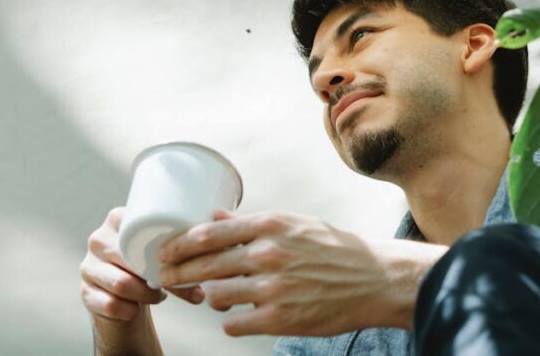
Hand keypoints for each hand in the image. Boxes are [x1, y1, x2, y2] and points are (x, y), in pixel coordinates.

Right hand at [80, 207, 204, 322]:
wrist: (125, 292)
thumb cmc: (150, 263)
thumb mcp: (162, 250)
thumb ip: (184, 252)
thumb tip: (209, 273)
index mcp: (119, 219)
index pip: (139, 228)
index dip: (163, 248)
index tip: (179, 260)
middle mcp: (98, 239)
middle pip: (131, 257)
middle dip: (157, 275)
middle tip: (172, 284)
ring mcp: (88, 266)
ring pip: (121, 283)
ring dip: (146, 294)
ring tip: (159, 296)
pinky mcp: (85, 292)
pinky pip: (110, 304)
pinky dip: (129, 311)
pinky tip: (136, 309)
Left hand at [158, 210, 446, 335]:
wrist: (374, 279)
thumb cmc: (335, 249)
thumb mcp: (295, 224)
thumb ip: (252, 223)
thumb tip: (215, 216)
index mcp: (271, 225)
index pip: (208, 233)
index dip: (178, 245)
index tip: (165, 252)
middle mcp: (268, 254)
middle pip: (204, 265)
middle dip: (180, 273)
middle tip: (169, 278)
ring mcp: (273, 288)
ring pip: (216, 295)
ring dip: (212, 297)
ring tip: (217, 295)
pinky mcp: (279, 319)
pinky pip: (233, 324)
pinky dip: (232, 321)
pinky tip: (240, 315)